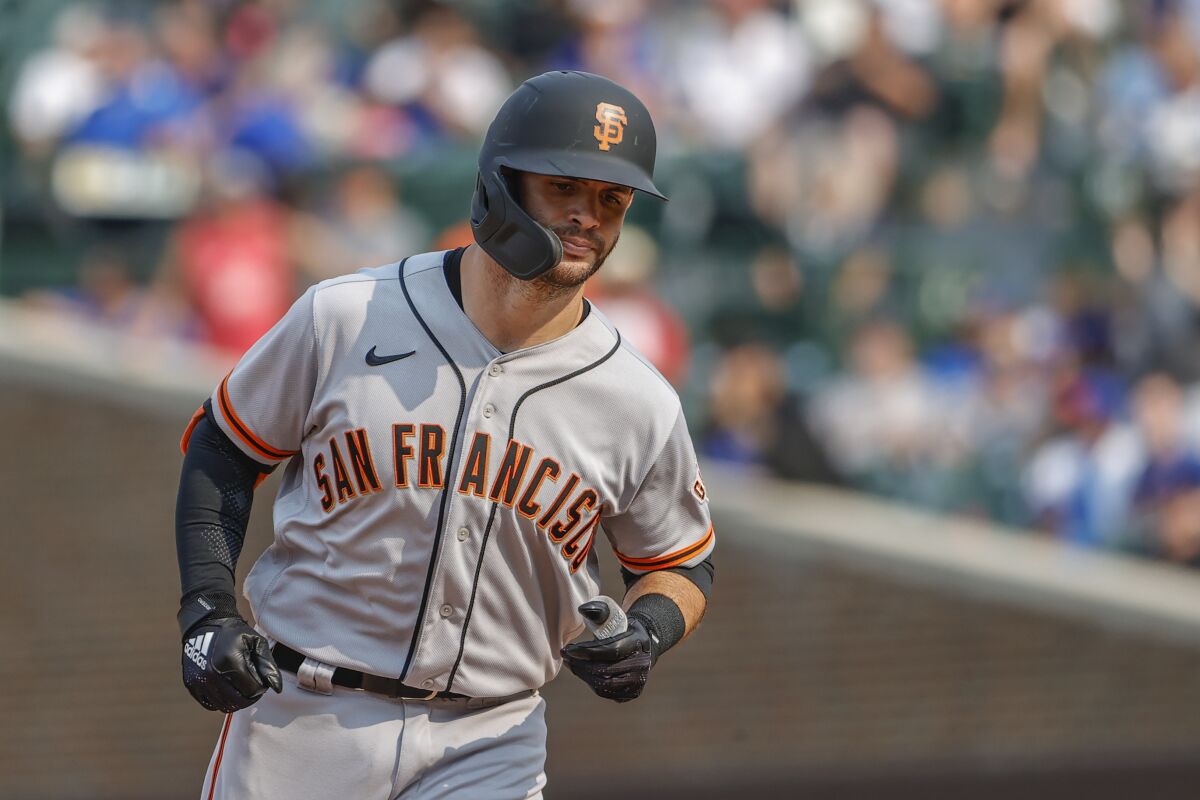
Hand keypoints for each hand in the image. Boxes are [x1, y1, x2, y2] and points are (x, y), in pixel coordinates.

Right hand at [179, 594, 281, 712]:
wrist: (206, 623)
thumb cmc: (234, 633)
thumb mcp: (256, 642)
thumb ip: (268, 665)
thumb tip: (277, 688)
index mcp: (230, 662)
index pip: (251, 690)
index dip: (261, 688)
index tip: (261, 680)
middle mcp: (212, 673)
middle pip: (237, 701)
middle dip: (249, 697)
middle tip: (253, 688)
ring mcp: (199, 680)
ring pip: (223, 706)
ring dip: (235, 701)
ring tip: (241, 687)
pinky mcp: (191, 684)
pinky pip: (209, 704)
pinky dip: (220, 701)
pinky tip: (227, 690)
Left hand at [560, 616, 655, 702]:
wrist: (643, 646)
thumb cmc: (623, 629)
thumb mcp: (615, 615)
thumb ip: (598, 610)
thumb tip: (582, 609)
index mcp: (638, 642)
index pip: (610, 650)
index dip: (587, 652)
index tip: (568, 649)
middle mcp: (642, 664)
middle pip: (605, 670)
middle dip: (580, 664)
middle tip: (566, 656)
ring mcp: (638, 680)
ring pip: (604, 684)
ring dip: (583, 675)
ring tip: (571, 664)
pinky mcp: (632, 692)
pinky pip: (606, 692)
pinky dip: (591, 683)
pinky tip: (583, 672)